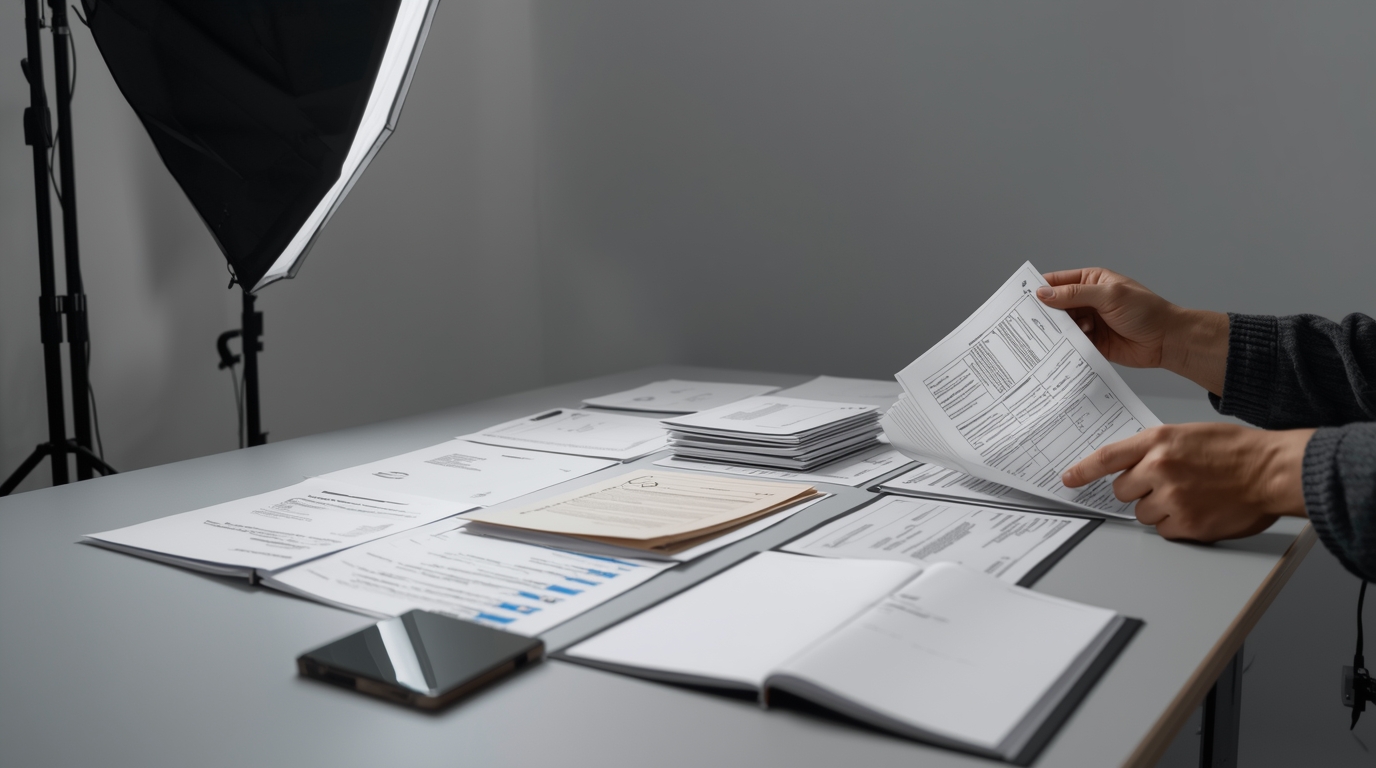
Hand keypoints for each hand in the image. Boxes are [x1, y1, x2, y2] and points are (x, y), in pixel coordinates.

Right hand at [1036, 268, 1229, 394]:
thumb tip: (1044, 293)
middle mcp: (1088, 301)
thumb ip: (1075, 294)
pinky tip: (1059, 349)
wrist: (1168, 341)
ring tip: (1045, 337)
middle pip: (1056, 305)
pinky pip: (1071, 342)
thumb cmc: (1146, 312)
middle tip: (1025, 321)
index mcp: (1091, 282)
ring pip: (1062, 325)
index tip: (1020, 297)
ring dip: (1055, 331)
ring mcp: (1090, 322)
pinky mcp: (1092, 342)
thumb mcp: (1109, 296)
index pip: (1058, 282)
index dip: (1039, 288)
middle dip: (1043, 313)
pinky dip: (1064, 345)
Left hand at [1062, 423, 1313, 541]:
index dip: (1083, 470)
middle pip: (1122, 490)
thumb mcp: (1189, 435)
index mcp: (1159, 442)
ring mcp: (1172, 498)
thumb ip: (1155, 448)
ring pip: (1142, 513)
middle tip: (1166, 484)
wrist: (1272, 471)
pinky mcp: (1187, 524)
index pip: (1107, 457)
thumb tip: (1130, 466)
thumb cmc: (1237, 451)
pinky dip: (1177, 524)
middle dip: (1138, 491)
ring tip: (1190, 496)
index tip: (1068, 479)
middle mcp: (1160, 468)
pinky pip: (1163, 530)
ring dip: (1158, 509)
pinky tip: (1199, 510)